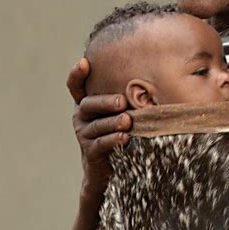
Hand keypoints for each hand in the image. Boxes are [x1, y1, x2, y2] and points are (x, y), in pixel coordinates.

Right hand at [67, 59, 131, 199]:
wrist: (110, 166)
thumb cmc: (120, 129)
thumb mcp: (120, 111)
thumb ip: (126, 95)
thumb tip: (153, 75)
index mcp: (86, 104)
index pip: (75, 86)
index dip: (77, 74)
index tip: (84, 62)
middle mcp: (81, 117)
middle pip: (88, 104)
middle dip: (105, 102)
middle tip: (122, 102)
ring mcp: (83, 135)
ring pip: (97, 125)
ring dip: (113, 122)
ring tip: (127, 121)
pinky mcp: (90, 152)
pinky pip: (100, 144)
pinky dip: (113, 140)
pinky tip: (125, 138)